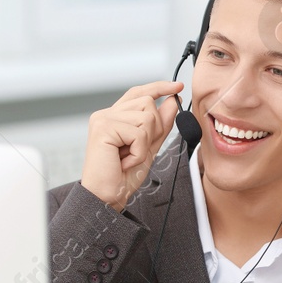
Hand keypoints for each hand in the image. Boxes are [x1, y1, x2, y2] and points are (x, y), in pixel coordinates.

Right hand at [81, 80, 183, 212]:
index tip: (178, 86)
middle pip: (147, 103)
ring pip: (146, 117)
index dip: (159, 87)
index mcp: (115, 116)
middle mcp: (106, 114)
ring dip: (144, 143)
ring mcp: (103, 119)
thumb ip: (160, 125)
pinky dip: (138, 152)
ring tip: (129, 157)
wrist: (106, 196)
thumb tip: (171, 101)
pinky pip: (138, 133)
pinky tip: (124, 162)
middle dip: (153, 129)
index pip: (139, 94)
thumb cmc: (123, 175)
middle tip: (136, 151)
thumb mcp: (149, 146)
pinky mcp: (103, 128)